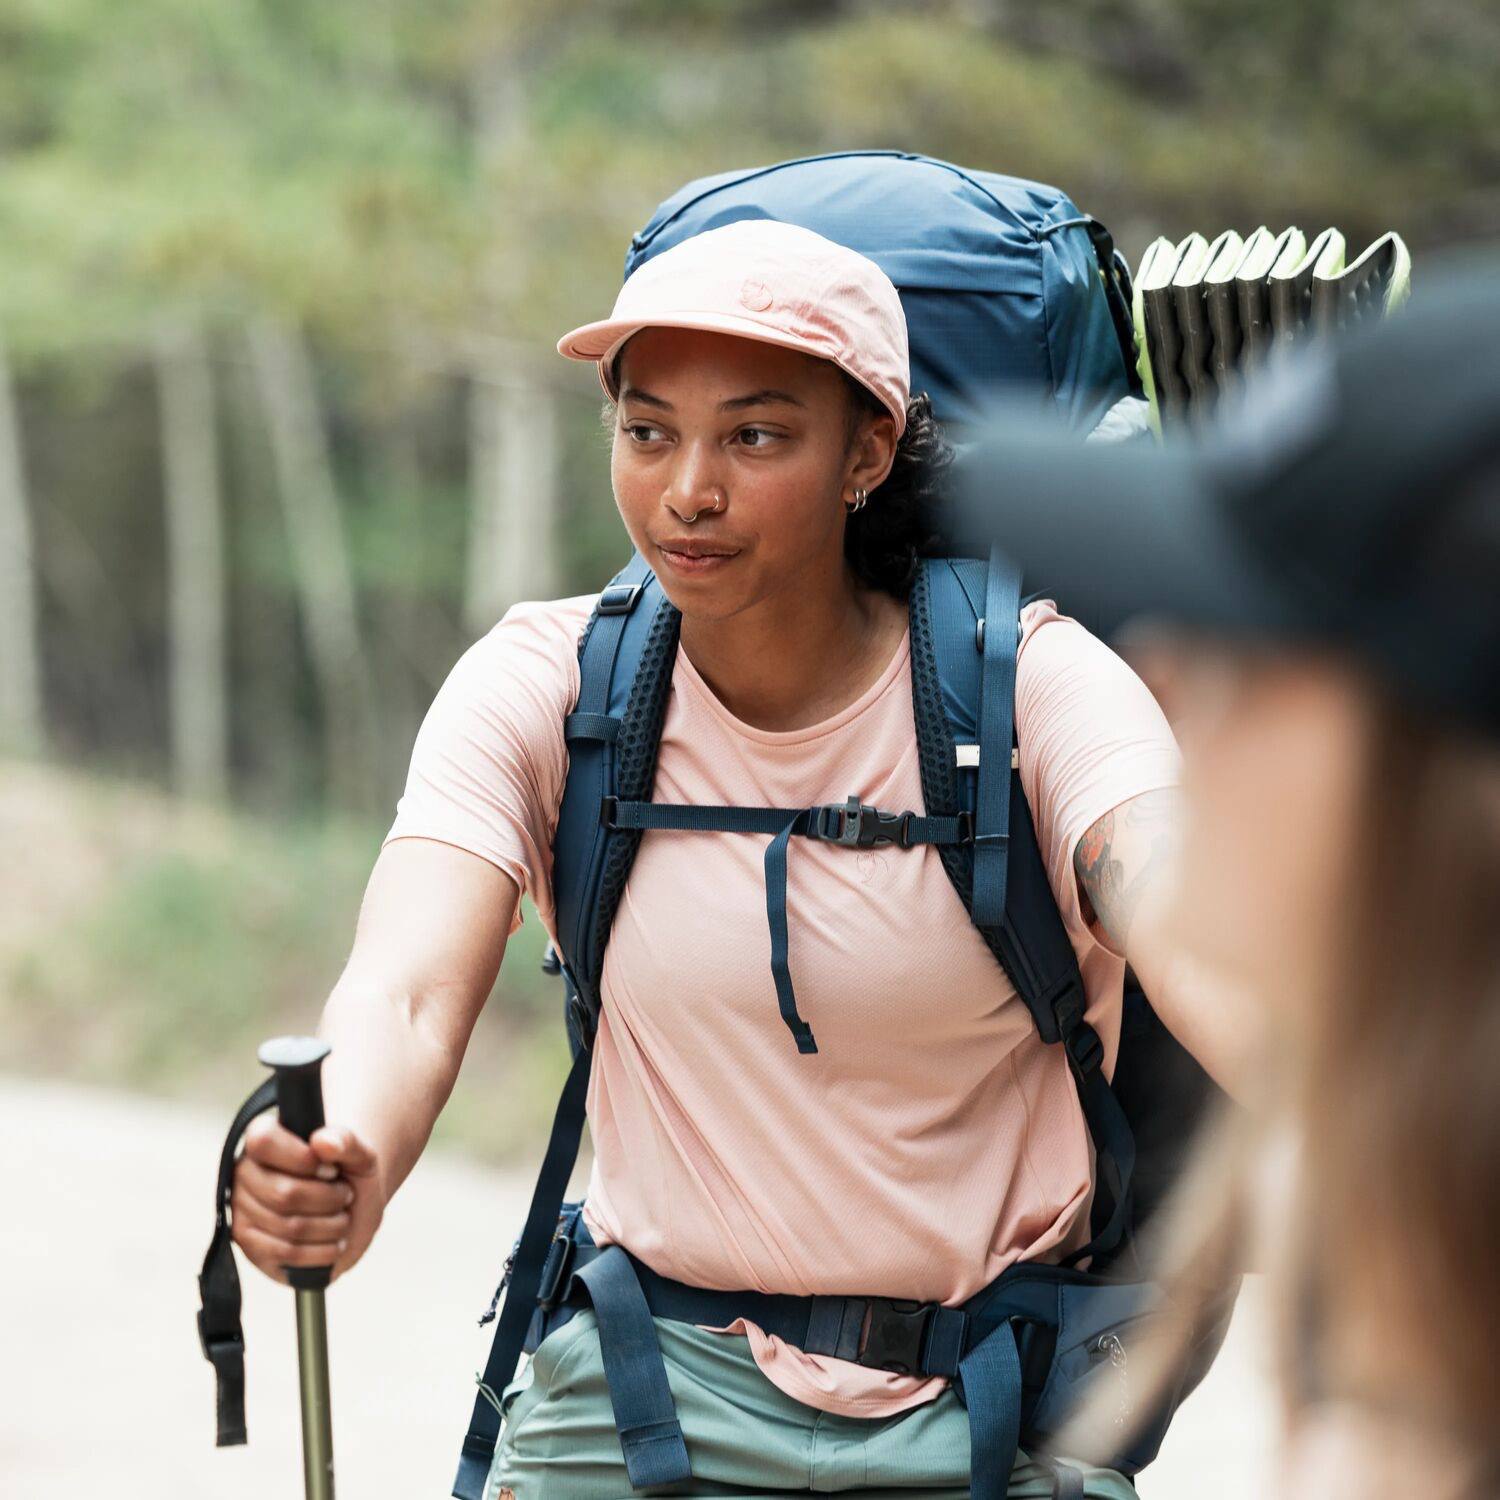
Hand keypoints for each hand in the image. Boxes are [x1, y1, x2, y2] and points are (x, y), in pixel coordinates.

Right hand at [230, 1118, 384, 1284]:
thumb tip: (322, 1142)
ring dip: (329, 1226)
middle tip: (346, 1196)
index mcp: (265, 1137)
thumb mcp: (361, 1154)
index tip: (332, 1170)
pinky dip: (320, 1251)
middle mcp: (245, 1171)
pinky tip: (336, 1243)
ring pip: (288, 1226)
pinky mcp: (249, 1244)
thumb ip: (346, 1141)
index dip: (303, 1159)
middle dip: (328, 1199)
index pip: (263, 1142)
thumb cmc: (350, 1176)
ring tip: (343, 1218)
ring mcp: (242, 1209)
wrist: (350, 1212)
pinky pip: (284, 1253)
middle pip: (284, 1194)